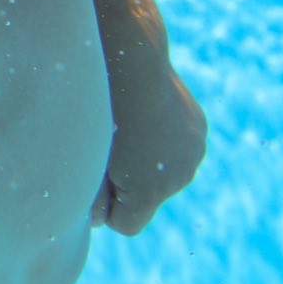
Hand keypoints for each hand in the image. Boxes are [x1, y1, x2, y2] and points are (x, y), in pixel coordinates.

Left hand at [91, 70, 204, 233]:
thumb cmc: (96, 111)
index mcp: (150, 191)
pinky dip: (160, 143)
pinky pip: (174, 152)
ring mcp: (193, 153)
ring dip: (145, 163)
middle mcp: (179, 178)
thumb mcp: (83, 159)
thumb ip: (89, 199)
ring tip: (128, 128)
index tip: (95, 176)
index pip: (124, 225)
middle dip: (127, 184)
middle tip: (108, 145)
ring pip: (162, 175)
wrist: (131, 59)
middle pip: (145, 200)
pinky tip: (146, 117)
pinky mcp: (199, 132)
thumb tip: (99, 220)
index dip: (106, 205)